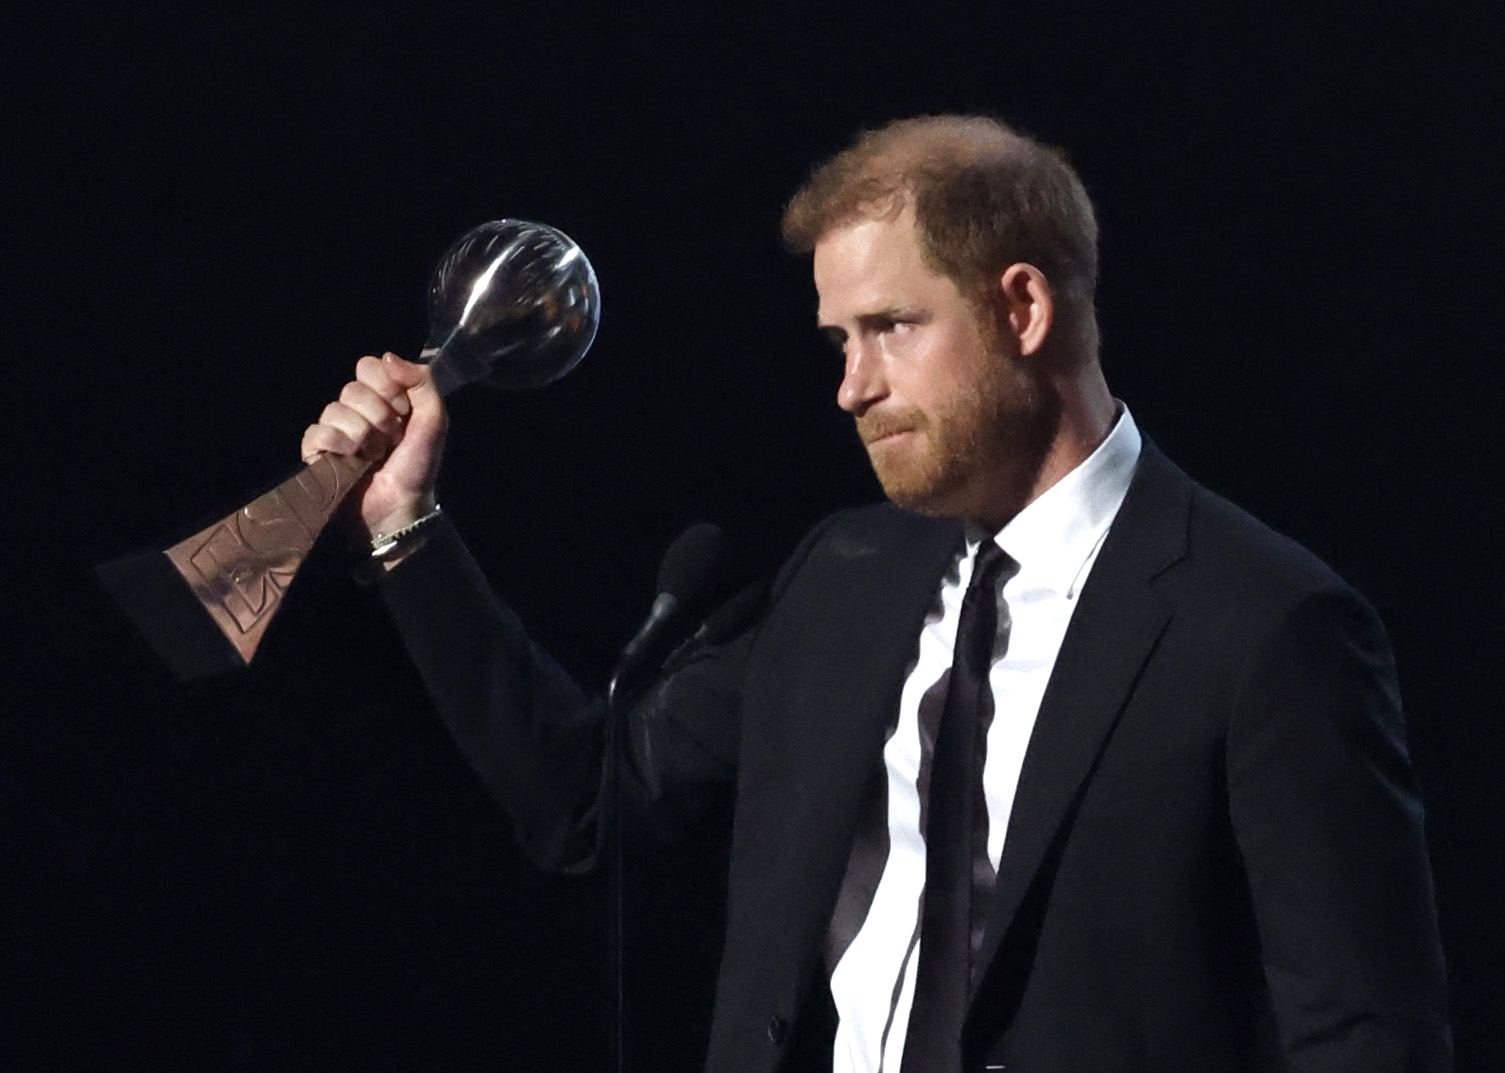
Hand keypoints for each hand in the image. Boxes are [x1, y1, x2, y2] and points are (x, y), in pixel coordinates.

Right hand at [300, 352, 448, 542]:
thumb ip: (422, 383)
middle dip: (378, 414)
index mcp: (383, 399)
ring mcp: (334, 431)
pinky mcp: (317, 453)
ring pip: (335, 409)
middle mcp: (356, 411)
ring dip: (362, 433)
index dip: (386, 385)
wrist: (401, 509)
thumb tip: (388, 356)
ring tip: (374, 454)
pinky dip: (337, 444)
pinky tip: (351, 459)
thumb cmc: (418, 468)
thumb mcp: (434, 421)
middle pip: (352, 388)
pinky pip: (316, 432)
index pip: (369, 366)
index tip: (403, 409)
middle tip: (391, 438)